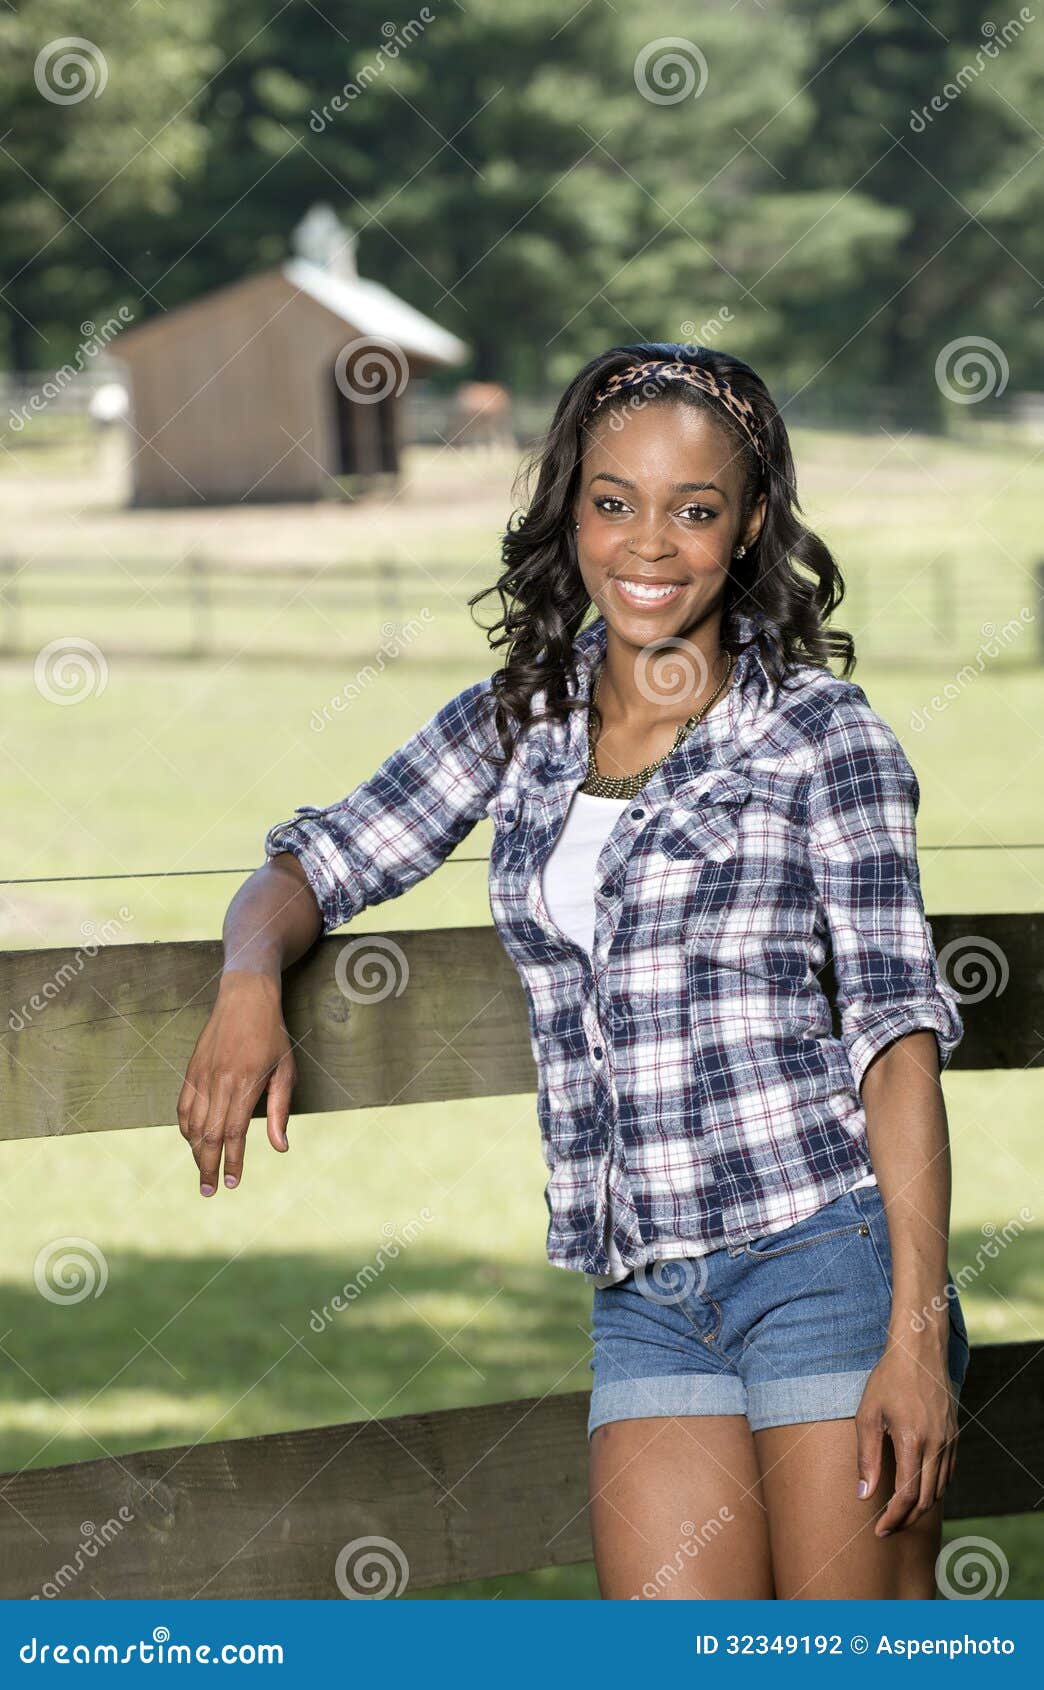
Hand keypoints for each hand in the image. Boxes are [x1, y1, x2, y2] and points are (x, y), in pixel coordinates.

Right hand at [177, 970, 296, 1195]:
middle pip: (208, 1134)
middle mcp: (218, 1081)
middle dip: (207, 1165)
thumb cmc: (272, 1035)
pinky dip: (186, 1128)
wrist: (245, 998)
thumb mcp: (286, 1070)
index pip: (234, 1133)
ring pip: (192, 1123)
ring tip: (203, 1170)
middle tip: (210, 1190)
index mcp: (244, 1083)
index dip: (232, 1161)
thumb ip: (280, 1109)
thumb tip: (281, 1147)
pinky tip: (192, 1141)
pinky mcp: (191, 1070)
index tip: (233, 1182)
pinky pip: (184, 1106)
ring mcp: (201, 1075)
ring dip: (195, 1151)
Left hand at [855, 1338, 958, 1534]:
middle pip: (925, 1500)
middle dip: (906, 1520)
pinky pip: (948, 1474)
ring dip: (921, 1508)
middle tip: (887, 1529)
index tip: (879, 1530)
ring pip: (940, 1490)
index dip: (893, 1518)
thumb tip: (864, 1494)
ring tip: (900, 1515)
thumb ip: (866, 1456)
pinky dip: (934, 1490)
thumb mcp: (868, 1415)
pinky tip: (919, 1491)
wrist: (920, 1351)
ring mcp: (950, 1441)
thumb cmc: (888, 1380)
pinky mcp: (955, 1436)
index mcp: (913, 1441)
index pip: (906, 1496)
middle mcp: (937, 1446)